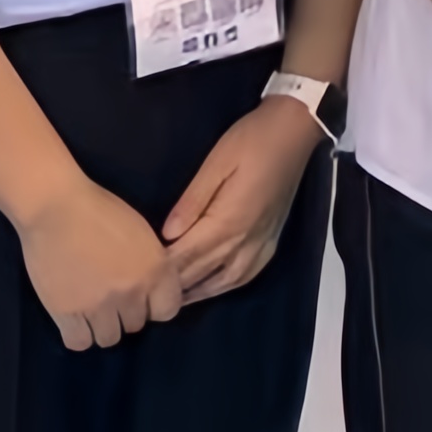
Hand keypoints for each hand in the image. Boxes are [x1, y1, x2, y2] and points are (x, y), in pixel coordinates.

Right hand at [16, 176, 185, 350]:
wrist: (55, 207)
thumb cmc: (99, 210)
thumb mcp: (141, 233)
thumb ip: (152, 265)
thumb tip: (153, 290)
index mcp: (156, 269)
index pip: (168, 311)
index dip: (154, 306)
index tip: (142, 298)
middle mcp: (132, 293)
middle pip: (135, 326)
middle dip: (125, 313)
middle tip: (109, 296)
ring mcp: (99, 306)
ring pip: (108, 339)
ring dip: (102, 326)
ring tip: (91, 308)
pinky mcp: (66, 313)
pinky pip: (79, 342)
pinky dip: (78, 334)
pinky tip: (75, 319)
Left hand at [156, 98, 324, 303]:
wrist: (295, 130)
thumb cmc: (251, 140)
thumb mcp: (216, 163)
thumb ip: (192, 202)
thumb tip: (167, 235)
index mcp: (229, 221)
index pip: (187, 256)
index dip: (162, 270)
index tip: (136, 279)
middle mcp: (246, 240)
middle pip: (203, 272)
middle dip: (174, 287)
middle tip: (146, 296)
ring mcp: (261, 242)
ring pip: (225, 281)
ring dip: (199, 293)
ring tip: (174, 301)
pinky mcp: (271, 239)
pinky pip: (246, 275)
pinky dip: (225, 286)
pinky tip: (213, 287)